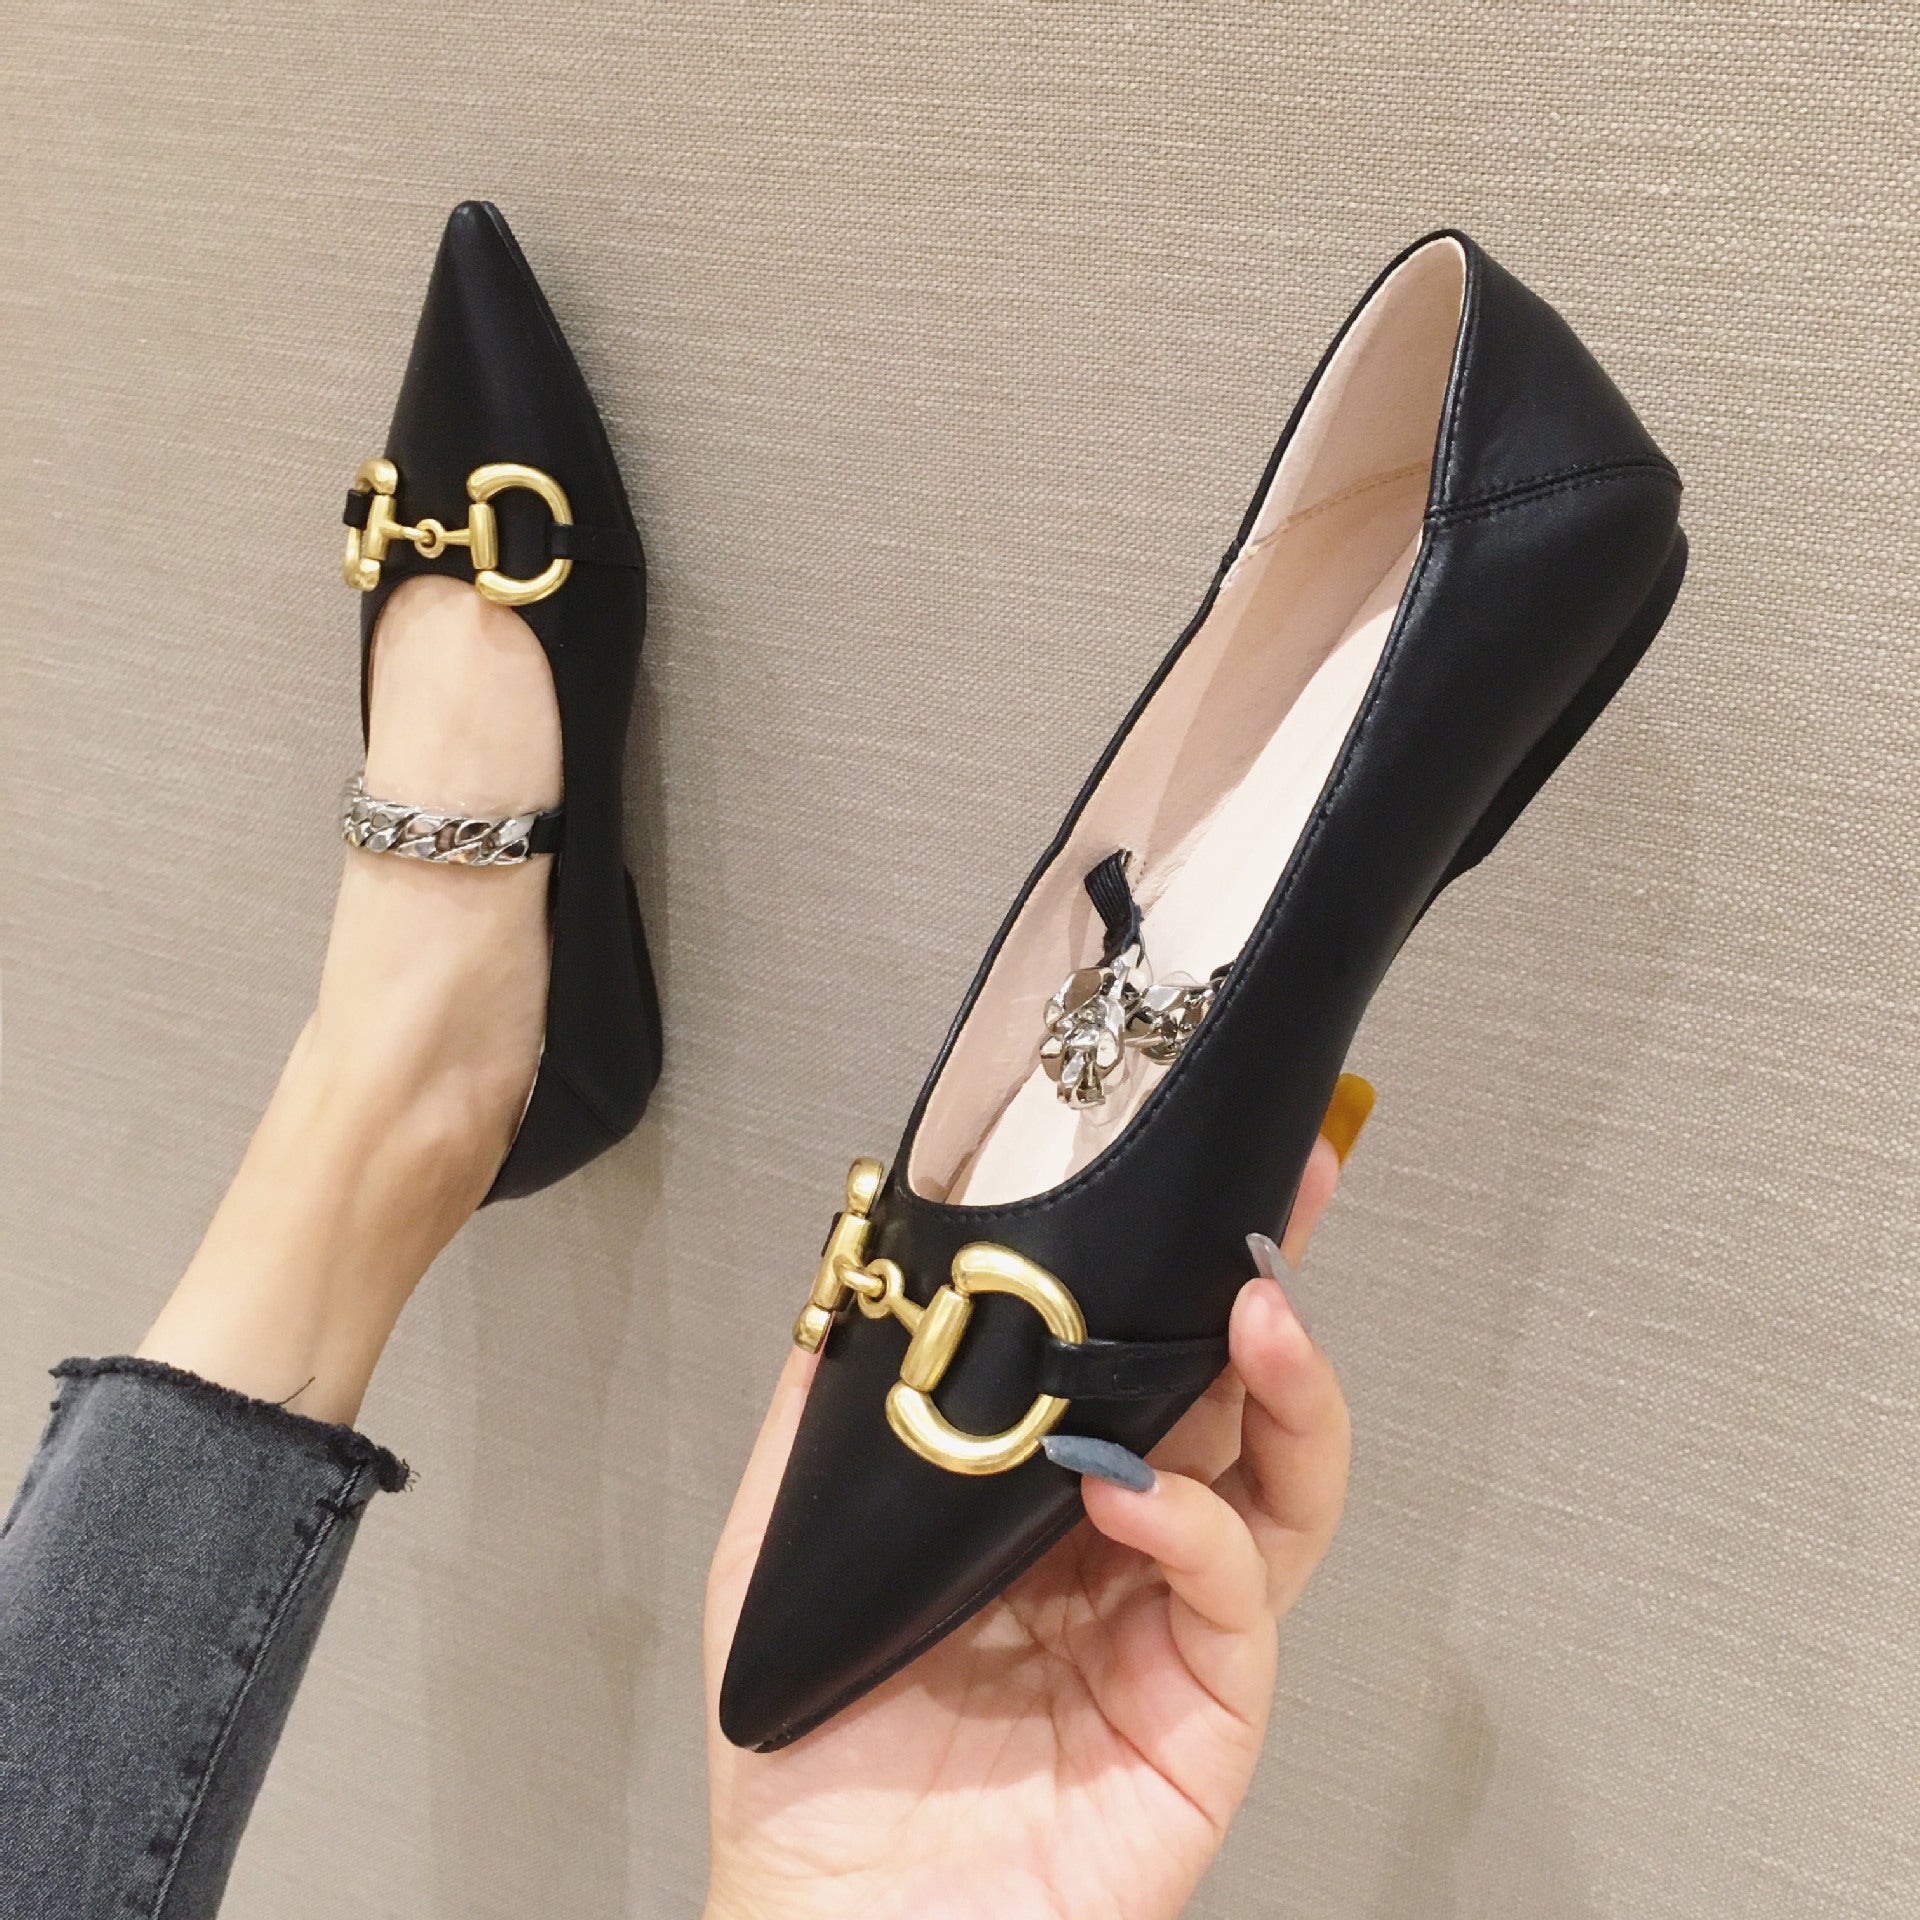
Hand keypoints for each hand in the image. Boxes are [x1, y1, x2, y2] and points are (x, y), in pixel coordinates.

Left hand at [704, 1089, 1365, 1919]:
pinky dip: (1196, 1528)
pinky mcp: (1201, 1717)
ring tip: (1255, 1312)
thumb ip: (831, 1411)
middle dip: (1267, 1292)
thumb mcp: (789, 1541)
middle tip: (1281, 1201)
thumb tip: (858, 1266)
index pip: (1142, 1360)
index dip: (1181, 1266)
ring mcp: (1173, 1631)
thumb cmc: (811, 1744)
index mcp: (1046, 1497)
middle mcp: (1126, 1549)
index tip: (1209, 1168)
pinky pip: (1228, 1601)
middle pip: (1235, 1403)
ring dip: (1281, 1391)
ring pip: (1281, 1490)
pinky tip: (1131, 1489)